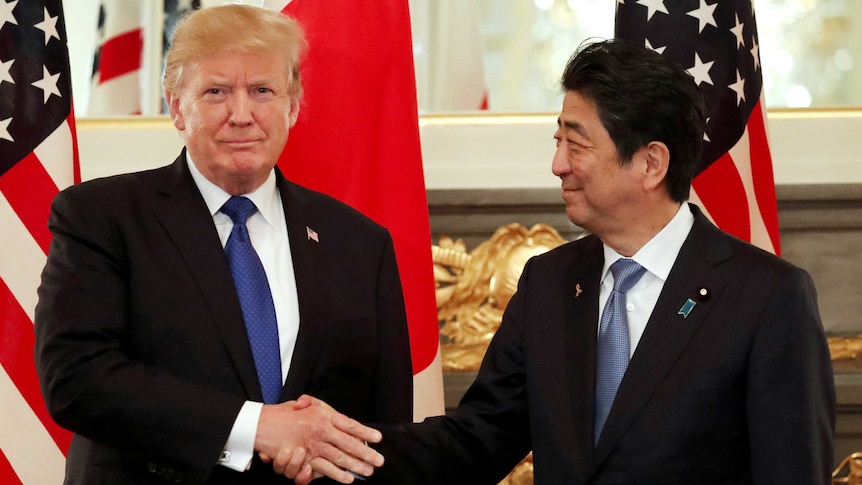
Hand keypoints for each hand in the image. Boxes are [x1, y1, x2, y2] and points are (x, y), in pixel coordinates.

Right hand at [256, 394, 382, 482]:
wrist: (261, 424)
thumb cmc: (283, 414)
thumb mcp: (303, 405)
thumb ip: (318, 406)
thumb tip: (331, 410)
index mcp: (323, 415)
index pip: (349, 424)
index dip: (364, 432)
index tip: (378, 438)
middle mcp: (321, 430)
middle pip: (349, 443)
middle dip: (366, 453)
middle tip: (380, 460)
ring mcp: (314, 445)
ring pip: (340, 457)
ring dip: (356, 465)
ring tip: (368, 470)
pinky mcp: (305, 458)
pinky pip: (324, 468)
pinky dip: (337, 474)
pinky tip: (348, 478)